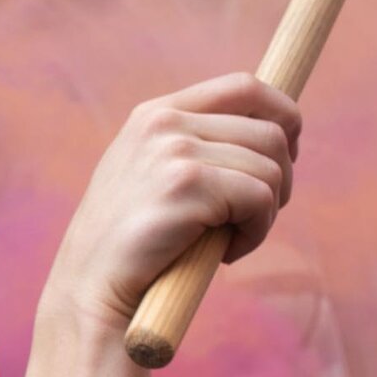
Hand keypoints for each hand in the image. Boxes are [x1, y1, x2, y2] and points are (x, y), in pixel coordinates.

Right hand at [45, 74, 300, 331]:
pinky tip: (228, 254)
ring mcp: (174, 152)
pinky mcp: (188, 186)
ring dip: (267, 211)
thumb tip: (276, 132)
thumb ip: (194, 146)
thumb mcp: (150, 175)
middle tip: (256, 215)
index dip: (283, 115)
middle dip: (280, 177)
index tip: (287, 153)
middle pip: (271, 132)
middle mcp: (163, 123)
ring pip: (271, 168)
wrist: (89, 289)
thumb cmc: (128, 244)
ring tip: (234, 238)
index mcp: (154, 114)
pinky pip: (260, 199)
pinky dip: (257, 232)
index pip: (245, 87)